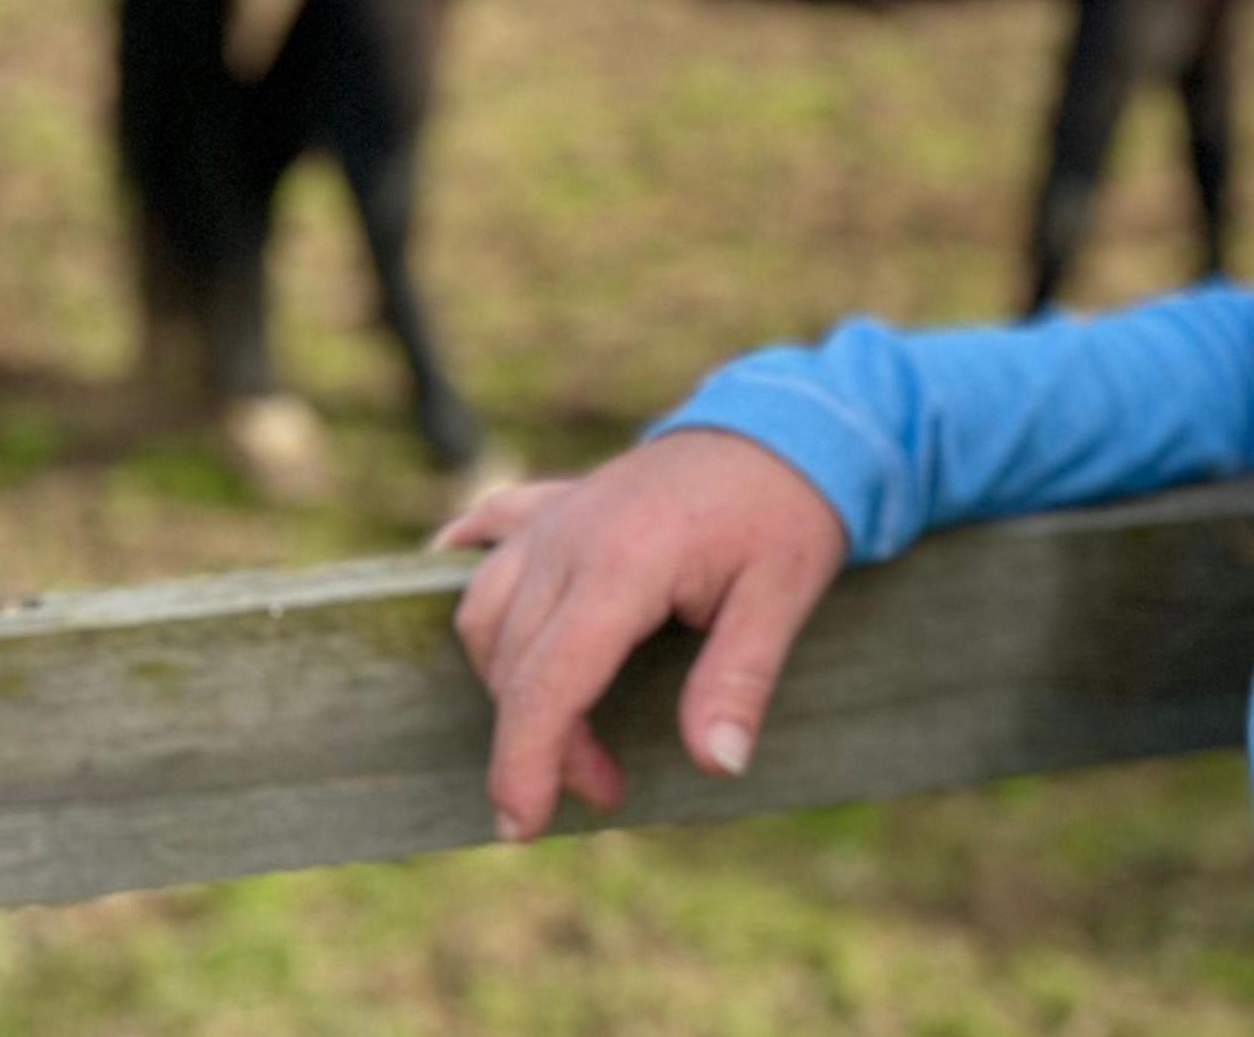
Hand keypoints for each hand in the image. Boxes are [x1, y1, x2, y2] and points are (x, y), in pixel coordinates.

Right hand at [435, 428, 847, 842]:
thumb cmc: (788, 511)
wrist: (788, 426)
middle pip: (515, 663)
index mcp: (624, 564)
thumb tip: (717, 764)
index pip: (549, 682)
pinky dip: (464, 583)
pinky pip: (481, 541)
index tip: (522, 827)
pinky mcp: (552, 502)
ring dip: (510, 683)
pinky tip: (474, 627)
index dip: (527, 762)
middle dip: (541, 744)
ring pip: (486, 614)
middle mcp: (567, 537)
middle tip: (603, 788)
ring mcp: (552, 515)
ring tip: (570, 732)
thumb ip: (740, 680)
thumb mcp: (784, 596)